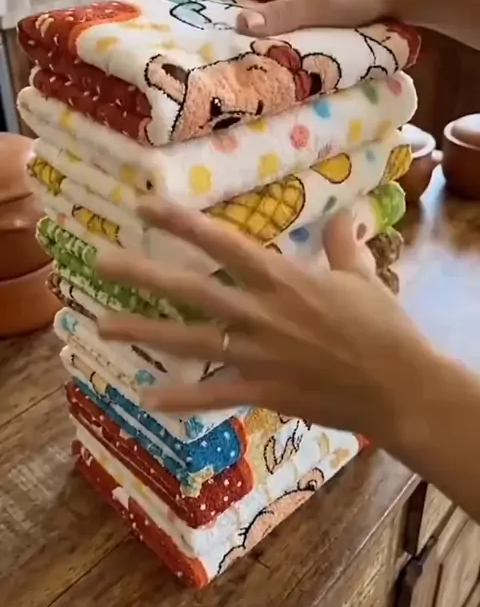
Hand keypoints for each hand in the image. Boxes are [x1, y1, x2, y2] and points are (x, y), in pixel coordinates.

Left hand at [97, 202, 432, 442]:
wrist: (399, 386)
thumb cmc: (383, 328)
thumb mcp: (363, 278)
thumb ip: (344, 245)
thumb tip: (346, 214)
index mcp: (282, 279)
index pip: (223, 244)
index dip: (182, 224)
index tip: (145, 208)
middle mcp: (261, 312)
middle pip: (192, 290)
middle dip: (144, 276)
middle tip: (101, 263)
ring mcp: (258, 353)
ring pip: (190, 341)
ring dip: (145, 333)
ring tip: (103, 326)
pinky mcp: (263, 390)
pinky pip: (215, 394)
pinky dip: (182, 398)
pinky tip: (148, 398)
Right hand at [153, 0, 394, 34]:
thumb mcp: (321, 4)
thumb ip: (282, 13)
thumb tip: (237, 22)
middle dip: (188, 3)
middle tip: (157, 23)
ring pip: (237, 3)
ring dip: (212, 17)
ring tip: (186, 39)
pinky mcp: (296, 6)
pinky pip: (257, 15)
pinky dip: (238, 26)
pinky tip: (234, 44)